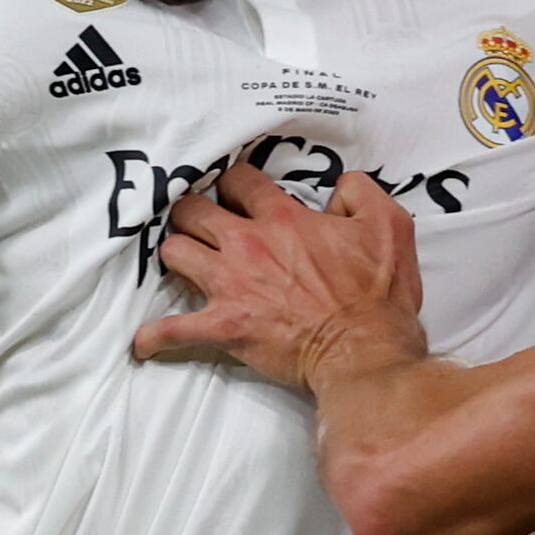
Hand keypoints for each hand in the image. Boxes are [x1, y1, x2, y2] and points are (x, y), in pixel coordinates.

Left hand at [132, 160, 425, 387]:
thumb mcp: (389, 226)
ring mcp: (231, 286)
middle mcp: (248, 245)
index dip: (235, 182)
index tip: (236, 191)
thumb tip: (338, 187)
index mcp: (283, 219)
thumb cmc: (377, 297)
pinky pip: (174, 331)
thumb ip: (360, 192)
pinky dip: (156, 337)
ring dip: (176, 255)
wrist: (364, 353)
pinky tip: (144, 343)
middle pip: (193, 210)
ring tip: (183, 262)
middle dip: (193, 212)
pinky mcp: (225, 327)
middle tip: (201, 223)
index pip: (240, 181)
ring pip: (175, 253)